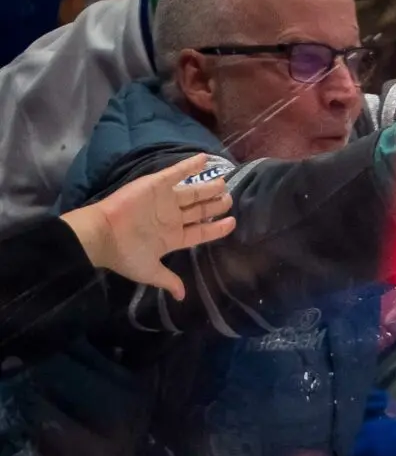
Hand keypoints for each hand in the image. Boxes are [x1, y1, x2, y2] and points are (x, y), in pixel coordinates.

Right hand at [61, 153, 237, 295]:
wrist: (102, 235)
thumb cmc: (124, 254)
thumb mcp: (150, 272)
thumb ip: (168, 280)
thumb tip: (181, 296)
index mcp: (172, 237)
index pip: (201, 232)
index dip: (217, 228)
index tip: (232, 223)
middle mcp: (171, 217)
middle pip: (200, 210)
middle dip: (215, 205)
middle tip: (229, 199)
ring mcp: (164, 201)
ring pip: (193, 192)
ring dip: (208, 187)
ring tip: (224, 183)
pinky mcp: (155, 185)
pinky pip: (175, 173)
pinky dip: (189, 166)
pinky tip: (205, 159)